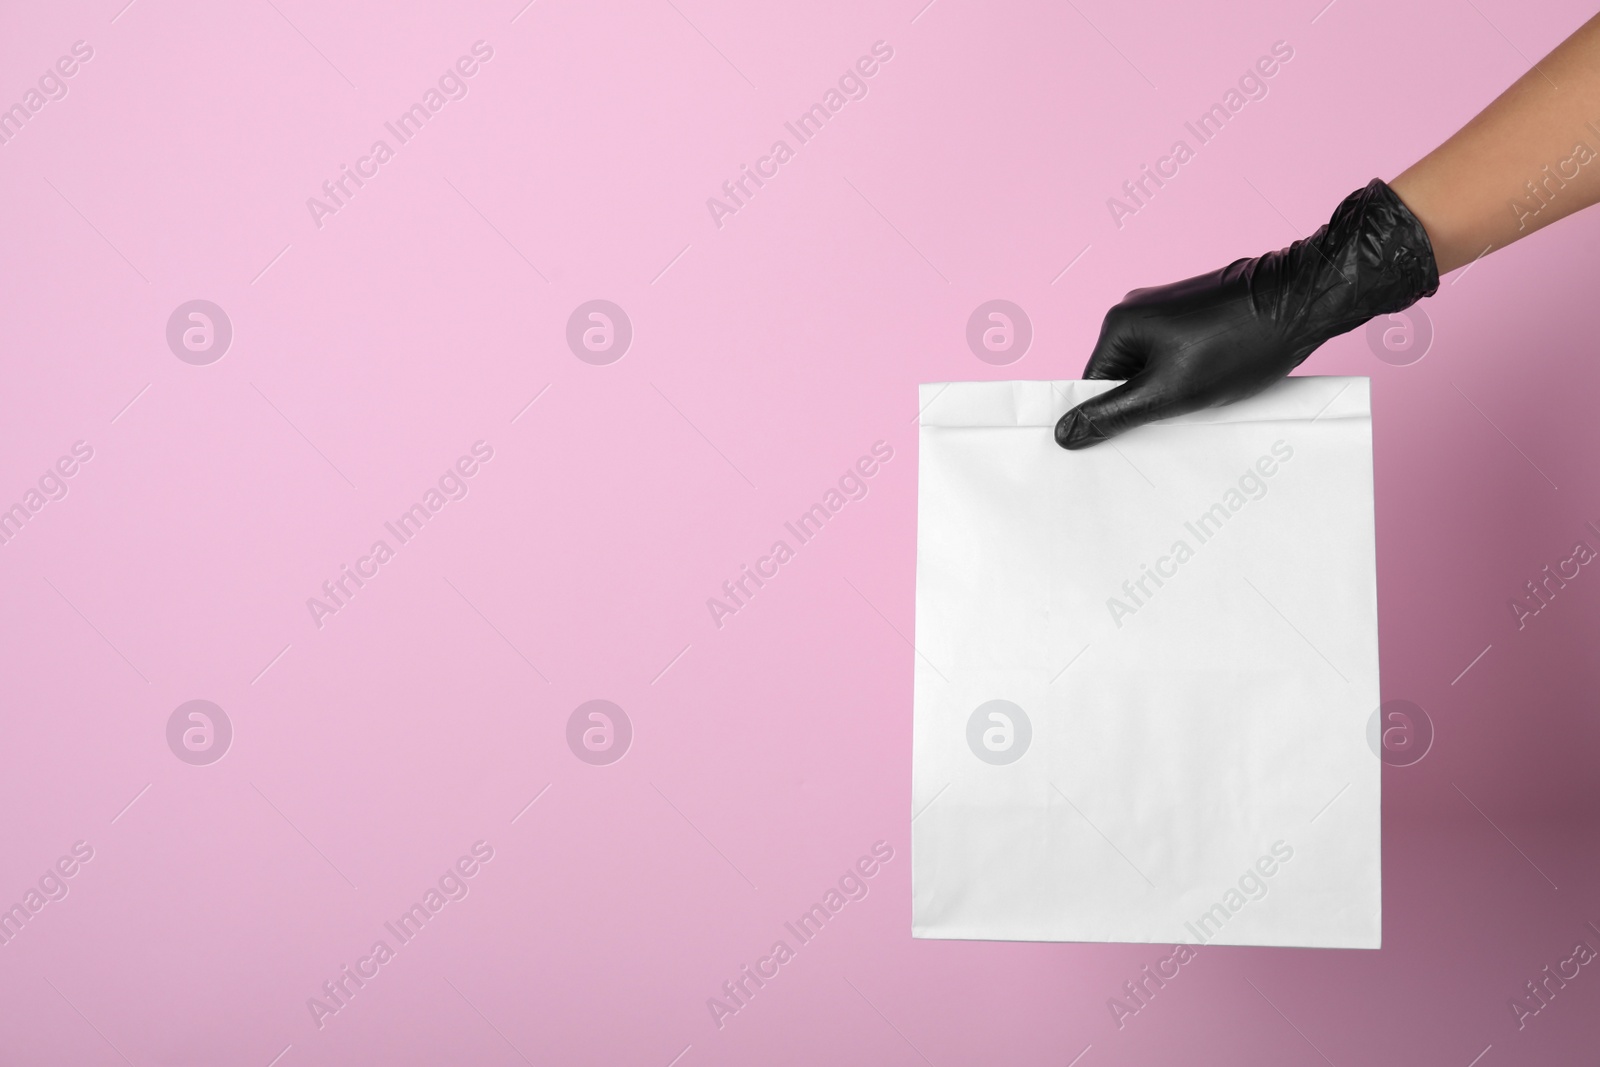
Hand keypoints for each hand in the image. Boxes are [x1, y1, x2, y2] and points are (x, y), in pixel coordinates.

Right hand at [1055, 178, 1439, 449]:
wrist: (1306, 301)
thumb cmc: (1239, 344)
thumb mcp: (1168, 392)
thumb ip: (1114, 416)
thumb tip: (1064, 434)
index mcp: (1120, 323)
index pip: (1092, 385)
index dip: (1106, 418)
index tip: (1120, 446)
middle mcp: (1139, 310)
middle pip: (1123, 378)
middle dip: (1142, 407)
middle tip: (1164, 432)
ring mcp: (1171, 311)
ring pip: (1154, 370)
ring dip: (1170, 394)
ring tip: (1197, 409)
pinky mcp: (1199, 316)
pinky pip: (1178, 358)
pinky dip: (1190, 379)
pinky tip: (1213, 391)